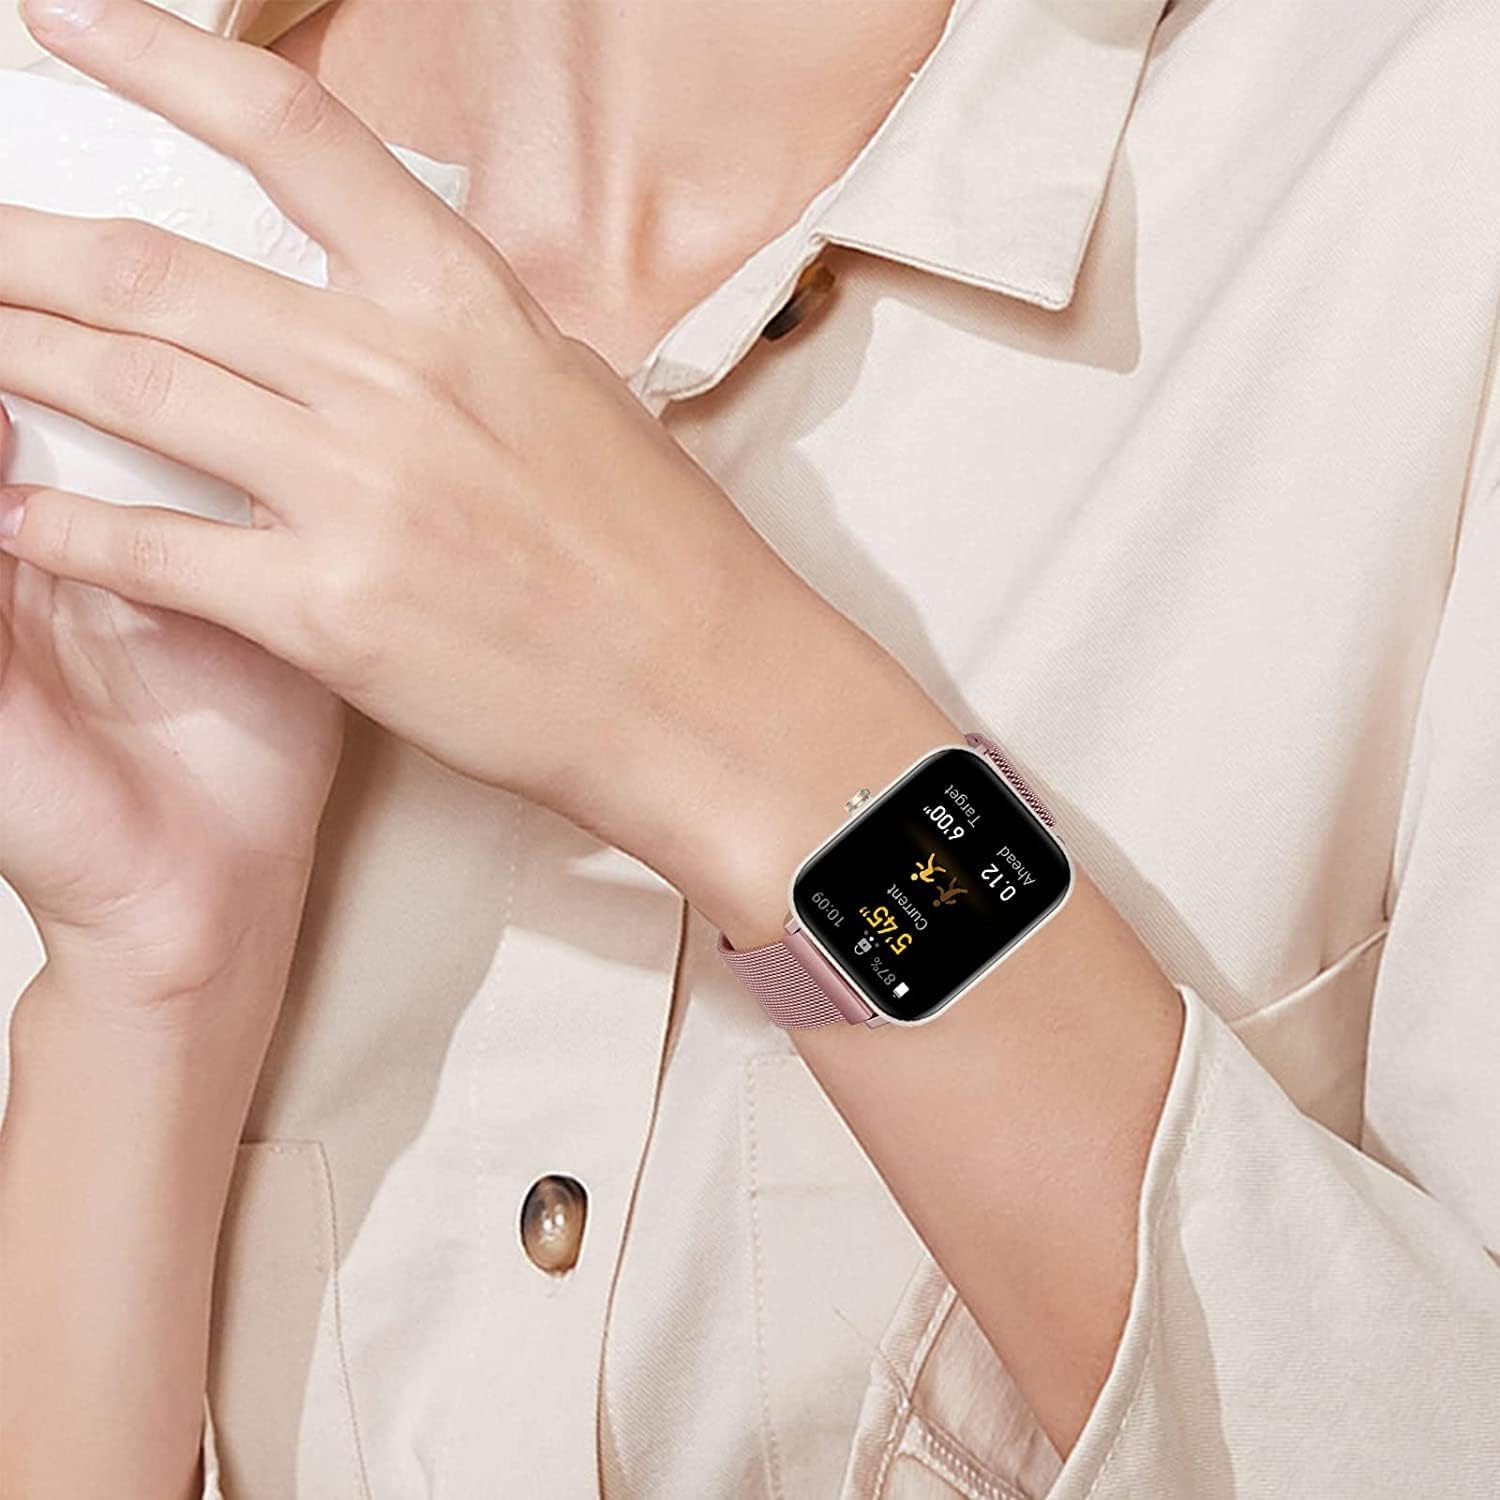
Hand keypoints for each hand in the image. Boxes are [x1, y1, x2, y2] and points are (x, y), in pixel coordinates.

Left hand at [0, 0, 836, 901]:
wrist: (705, 691)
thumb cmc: (659, 552)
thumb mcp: (571, 394)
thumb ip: (461, 337)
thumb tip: (384, 299)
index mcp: (466, 302)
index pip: (290, 135)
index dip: (160, 58)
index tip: (65, 23)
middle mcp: (397, 373)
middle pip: (158, 270)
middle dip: (24, 244)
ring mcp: (357, 489)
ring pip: (131, 388)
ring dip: (15, 357)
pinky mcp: (328, 609)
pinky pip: (153, 550)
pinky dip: (64, 529)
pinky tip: (14, 515)